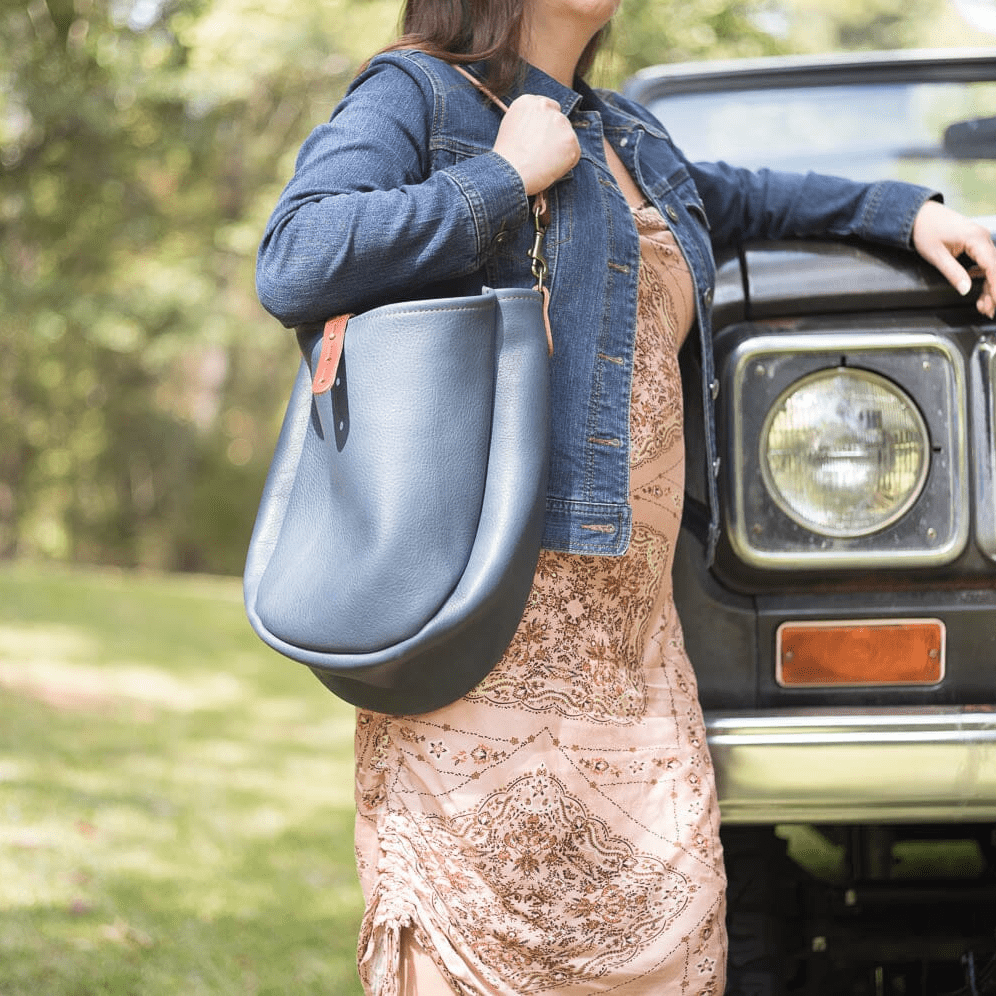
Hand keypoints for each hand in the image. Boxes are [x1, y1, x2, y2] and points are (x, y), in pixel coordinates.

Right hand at [493, 95, 580, 195]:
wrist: (512, 173)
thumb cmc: (507, 157)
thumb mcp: (509, 128)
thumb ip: (526, 120)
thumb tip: (537, 128)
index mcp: (528, 101)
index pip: (546, 107)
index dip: (544, 125)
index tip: (540, 137)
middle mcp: (546, 106)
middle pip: (558, 119)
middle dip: (554, 134)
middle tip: (542, 152)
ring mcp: (560, 122)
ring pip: (567, 135)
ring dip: (560, 147)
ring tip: (544, 161)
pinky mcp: (571, 140)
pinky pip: (573, 152)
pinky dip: (566, 162)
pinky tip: (551, 167)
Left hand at [912, 199, 995, 317]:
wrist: (918, 215)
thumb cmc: (925, 231)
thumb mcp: (936, 256)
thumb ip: (953, 273)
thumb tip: (966, 290)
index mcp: (975, 238)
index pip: (993, 266)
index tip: (995, 301)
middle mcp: (982, 237)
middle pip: (994, 268)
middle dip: (993, 291)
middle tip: (987, 310)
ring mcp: (980, 239)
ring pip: (991, 267)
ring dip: (988, 286)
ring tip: (983, 305)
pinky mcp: (975, 242)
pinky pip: (984, 262)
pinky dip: (983, 277)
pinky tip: (978, 290)